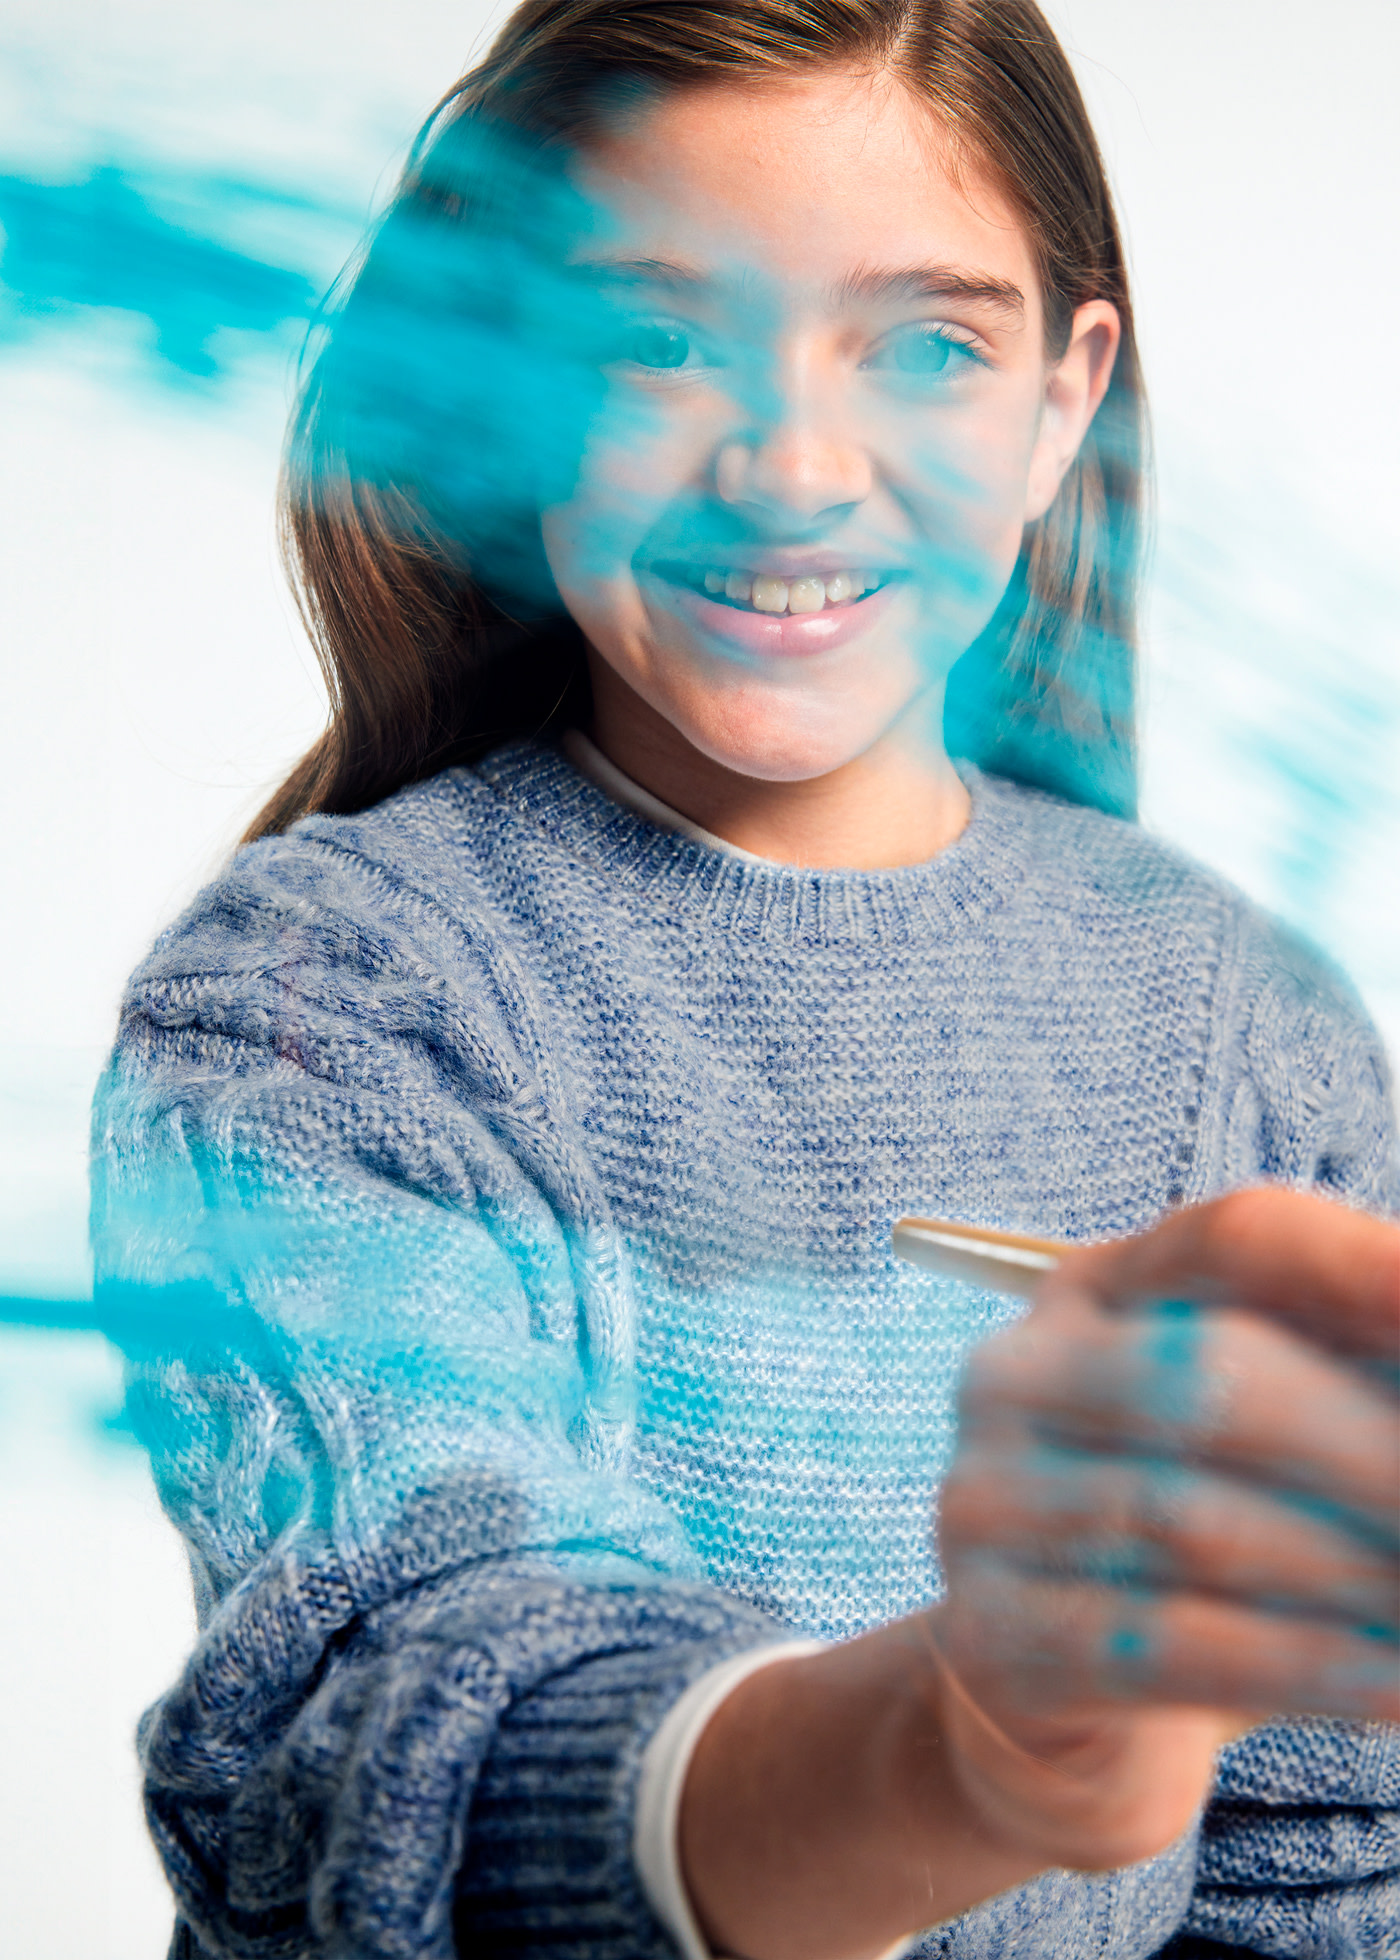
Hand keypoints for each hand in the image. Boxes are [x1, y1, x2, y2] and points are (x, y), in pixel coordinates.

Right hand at [679, 1189, 1397, 1959]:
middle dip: (1375, 1453)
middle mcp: (1018, 1371)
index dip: (1356, 1266)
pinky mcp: (989, 1634)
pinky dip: (1303, 1667)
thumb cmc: (1210, 1538)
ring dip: (1357, 1576)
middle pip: (1211, 1375)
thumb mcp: (1273, 1436)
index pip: (1235, 1238)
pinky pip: (1164, 1645)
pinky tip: (1393, 1687)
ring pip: (1189, 1523)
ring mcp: (984, 1501)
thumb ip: (1354, 1379)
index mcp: (1100, 1289)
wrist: (1062, 1710)